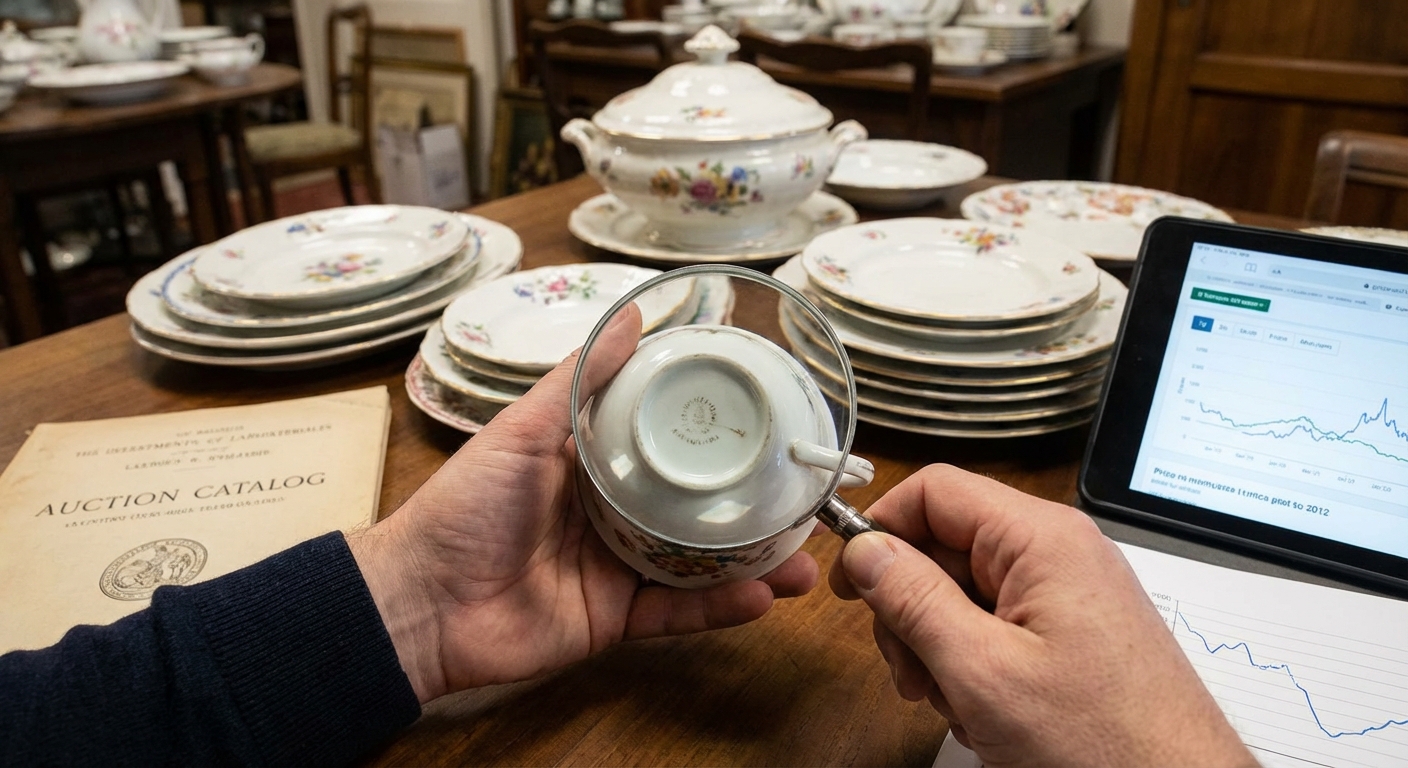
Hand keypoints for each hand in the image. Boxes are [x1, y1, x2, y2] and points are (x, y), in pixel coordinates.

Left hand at [350, 305, 818, 702]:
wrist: (420, 603)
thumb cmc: (463, 506)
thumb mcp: (523, 430)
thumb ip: (581, 380)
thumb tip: (635, 312)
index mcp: (595, 462)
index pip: (668, 442)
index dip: (716, 435)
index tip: (770, 422)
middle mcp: (615, 512)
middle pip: (697, 507)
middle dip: (753, 506)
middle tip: (806, 498)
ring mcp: (619, 568)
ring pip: (701, 564)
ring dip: (754, 562)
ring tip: (806, 558)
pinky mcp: (616, 619)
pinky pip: (678, 614)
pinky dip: (720, 609)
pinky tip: (763, 597)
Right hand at [829, 465, 1254, 767]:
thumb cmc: (1102, 743)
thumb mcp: (981, 671)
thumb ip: (914, 601)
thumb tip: (865, 549)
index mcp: (1041, 539)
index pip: (936, 489)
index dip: (882, 529)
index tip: (852, 581)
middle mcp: (1059, 552)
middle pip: (945, 545)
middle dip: (911, 609)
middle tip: (909, 672)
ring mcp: (1069, 592)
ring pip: (965, 591)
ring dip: (938, 646)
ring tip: (954, 703)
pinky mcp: (1074, 630)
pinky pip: (998, 624)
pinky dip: (974, 664)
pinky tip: (984, 711)